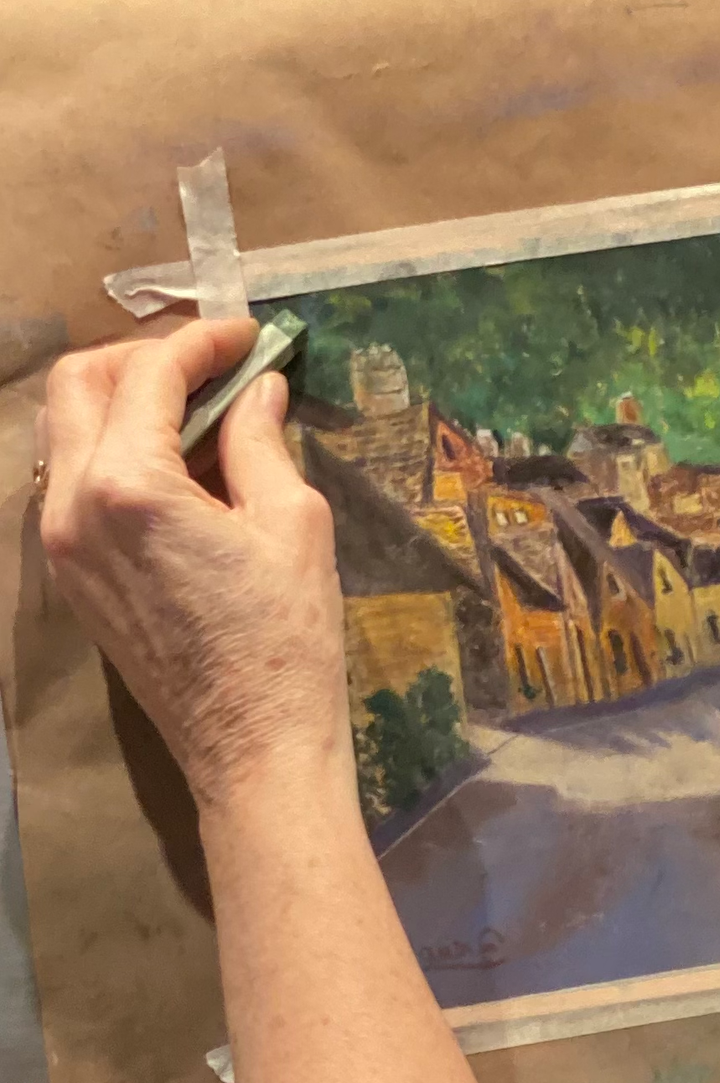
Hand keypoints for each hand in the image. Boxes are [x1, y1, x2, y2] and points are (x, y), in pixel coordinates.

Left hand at [39, 319, 355, 812]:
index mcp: (130, 486)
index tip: (250, 336)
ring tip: (200, 412)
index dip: (202, 342)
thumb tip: (258, 388)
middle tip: (215, 366)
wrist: (253, 746)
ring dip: (126, 402)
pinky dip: (117, 451)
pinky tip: (182, 469)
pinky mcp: (73, 576)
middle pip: (80, 384)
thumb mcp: (294, 523)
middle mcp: (74, 506)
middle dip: (146, 359)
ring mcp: (63, 545)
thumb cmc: (288, 637)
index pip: (148, 375)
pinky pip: (75, 482)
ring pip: (67, 431)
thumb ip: (261, 442)